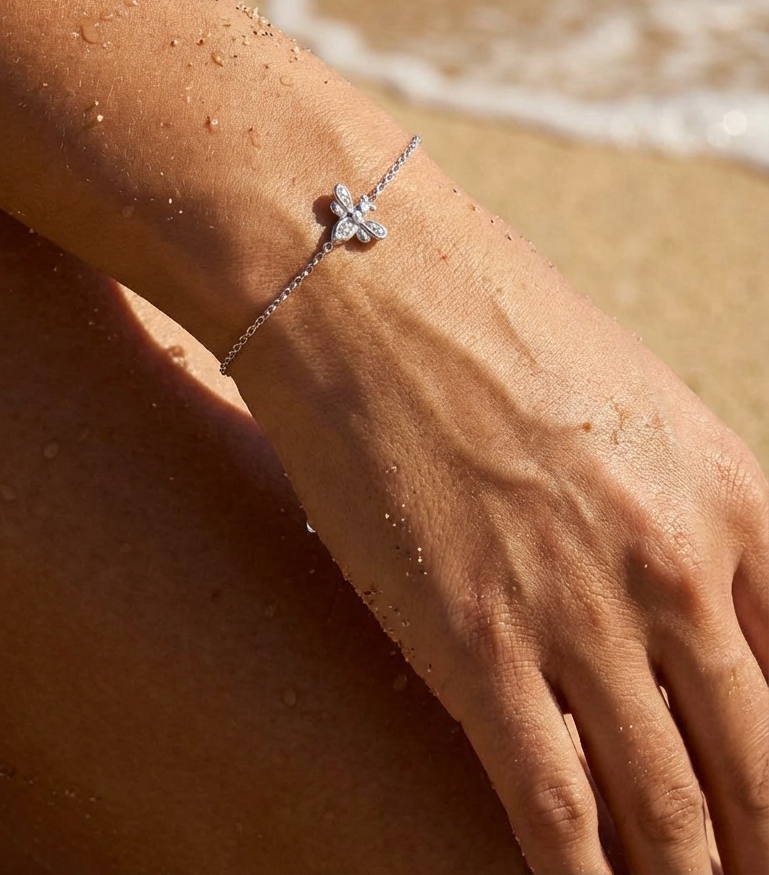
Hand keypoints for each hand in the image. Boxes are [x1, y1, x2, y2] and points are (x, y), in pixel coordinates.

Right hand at [240, 165, 768, 874]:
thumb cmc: (495, 322)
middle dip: (762, 843)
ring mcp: (580, 609)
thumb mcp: (638, 406)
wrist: (368, 281)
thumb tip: (704, 609)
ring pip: (671, 808)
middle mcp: (678, 565)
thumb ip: (689, 511)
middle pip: (762, 763)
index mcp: (735, 497)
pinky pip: (555, 806)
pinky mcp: (478, 644)